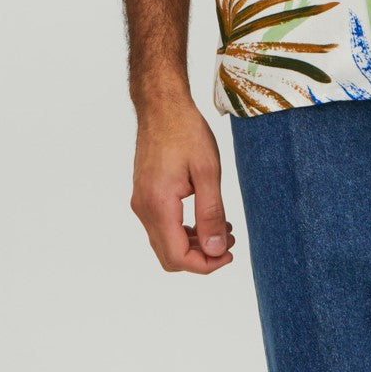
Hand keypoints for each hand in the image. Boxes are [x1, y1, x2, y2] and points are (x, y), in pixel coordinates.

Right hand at [130, 100, 235, 273]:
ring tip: (223, 227)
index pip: (178, 257)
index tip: (228, 254)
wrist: (162, 106)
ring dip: (194, 243)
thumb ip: (211, 213)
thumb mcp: (208, 171)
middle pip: (169, 256)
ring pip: (165, 242)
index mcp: (158, 205)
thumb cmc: (185, 131)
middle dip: (201, 256)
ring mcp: (142, 202)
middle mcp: (144, 209)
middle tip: (229, 241)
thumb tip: (215, 249)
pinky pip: (162, 225)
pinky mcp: (145, 194)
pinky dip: (184, 229)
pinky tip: (205, 216)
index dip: (205, 265)